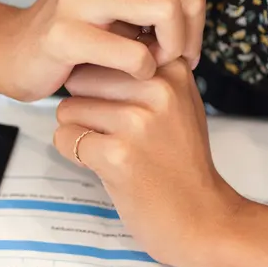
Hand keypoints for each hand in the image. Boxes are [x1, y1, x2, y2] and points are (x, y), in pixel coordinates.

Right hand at [0, 0, 205, 101]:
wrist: (12, 52)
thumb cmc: (71, 27)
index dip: (195, 14)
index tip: (179, 39)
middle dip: (189, 34)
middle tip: (171, 57)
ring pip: (166, 12)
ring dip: (171, 49)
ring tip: (152, 62)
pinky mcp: (66, 35)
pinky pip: (136, 53)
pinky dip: (144, 70)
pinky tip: (130, 73)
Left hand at [51, 59, 244, 266]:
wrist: (203, 220)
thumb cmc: (182, 164)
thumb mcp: (179, 103)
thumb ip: (146, 74)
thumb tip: (98, 46)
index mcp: (171, 69)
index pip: (107, 49)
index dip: (100, 78)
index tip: (118, 103)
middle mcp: (157, 89)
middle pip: (81, 77)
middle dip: (85, 105)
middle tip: (114, 133)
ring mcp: (138, 122)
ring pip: (67, 107)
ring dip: (78, 131)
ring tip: (113, 150)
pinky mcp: (117, 154)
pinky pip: (64, 138)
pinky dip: (74, 154)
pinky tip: (104, 166)